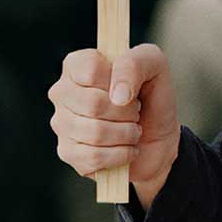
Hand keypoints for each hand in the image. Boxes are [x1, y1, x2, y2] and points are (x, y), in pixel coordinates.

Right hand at [48, 43, 180, 208]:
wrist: (159, 135)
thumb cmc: (152, 93)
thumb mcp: (153, 63)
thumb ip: (135, 64)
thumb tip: (118, 95)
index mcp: (77, 63)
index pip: (90, 69)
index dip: (117, 81)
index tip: (130, 88)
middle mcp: (63, 91)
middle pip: (93, 104)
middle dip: (126, 112)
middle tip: (135, 111)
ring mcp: (62, 123)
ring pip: (95, 133)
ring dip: (126, 134)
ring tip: (133, 129)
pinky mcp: (68, 153)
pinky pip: (93, 157)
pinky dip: (120, 155)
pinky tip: (126, 148)